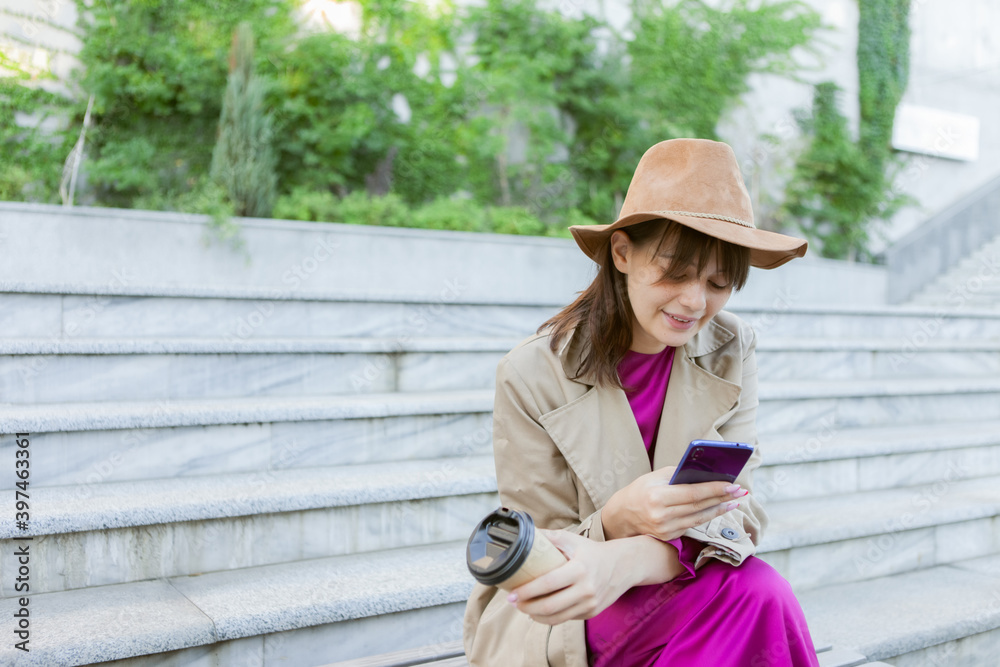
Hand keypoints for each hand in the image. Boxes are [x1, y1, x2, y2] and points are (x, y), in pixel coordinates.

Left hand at [507, 530, 634, 625]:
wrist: (623, 565)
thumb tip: (523, 533)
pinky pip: (566, 619)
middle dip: (527, 607)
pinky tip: (539, 611)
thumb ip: (548, 537)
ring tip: (523, 608)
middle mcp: (586, 589)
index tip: (512, 593)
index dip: (527, 591)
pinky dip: (549, 618)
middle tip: (513, 602)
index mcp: (579, 569)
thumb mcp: (572, 540)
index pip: (548, 584)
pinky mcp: (591, 612)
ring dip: (535, 616)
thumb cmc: (592, 551)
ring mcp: (590, 604)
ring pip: (556, 618)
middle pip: (550, 606)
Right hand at [601, 466, 747, 540]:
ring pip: (699, 519)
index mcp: (657, 497)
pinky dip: (707, 517)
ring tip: (734, 501)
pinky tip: (718, 509)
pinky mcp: (668, 537)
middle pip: (699, 507)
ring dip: (719, 509)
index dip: (714, 489)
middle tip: (740, 491)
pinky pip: (693, 525)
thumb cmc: (641, 489)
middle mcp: (661, 516)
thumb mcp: (656, 477)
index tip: (732, 484)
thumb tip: (707, 471)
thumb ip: (680, 474)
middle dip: (722, 498)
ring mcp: (665, 530)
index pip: (693, 494)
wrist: (622, 515)